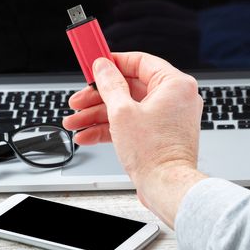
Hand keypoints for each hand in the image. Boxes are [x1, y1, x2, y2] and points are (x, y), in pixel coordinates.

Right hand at [63, 52, 206, 226]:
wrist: (166, 187)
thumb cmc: (154, 153)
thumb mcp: (122, 112)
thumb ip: (109, 85)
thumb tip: (102, 66)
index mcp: (174, 84)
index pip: (140, 62)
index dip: (113, 63)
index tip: (94, 64)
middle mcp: (175, 98)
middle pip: (129, 87)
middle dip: (98, 97)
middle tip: (77, 100)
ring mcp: (168, 117)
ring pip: (127, 107)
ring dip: (98, 115)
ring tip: (75, 123)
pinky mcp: (160, 134)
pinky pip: (133, 123)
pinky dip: (111, 128)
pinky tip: (87, 135)